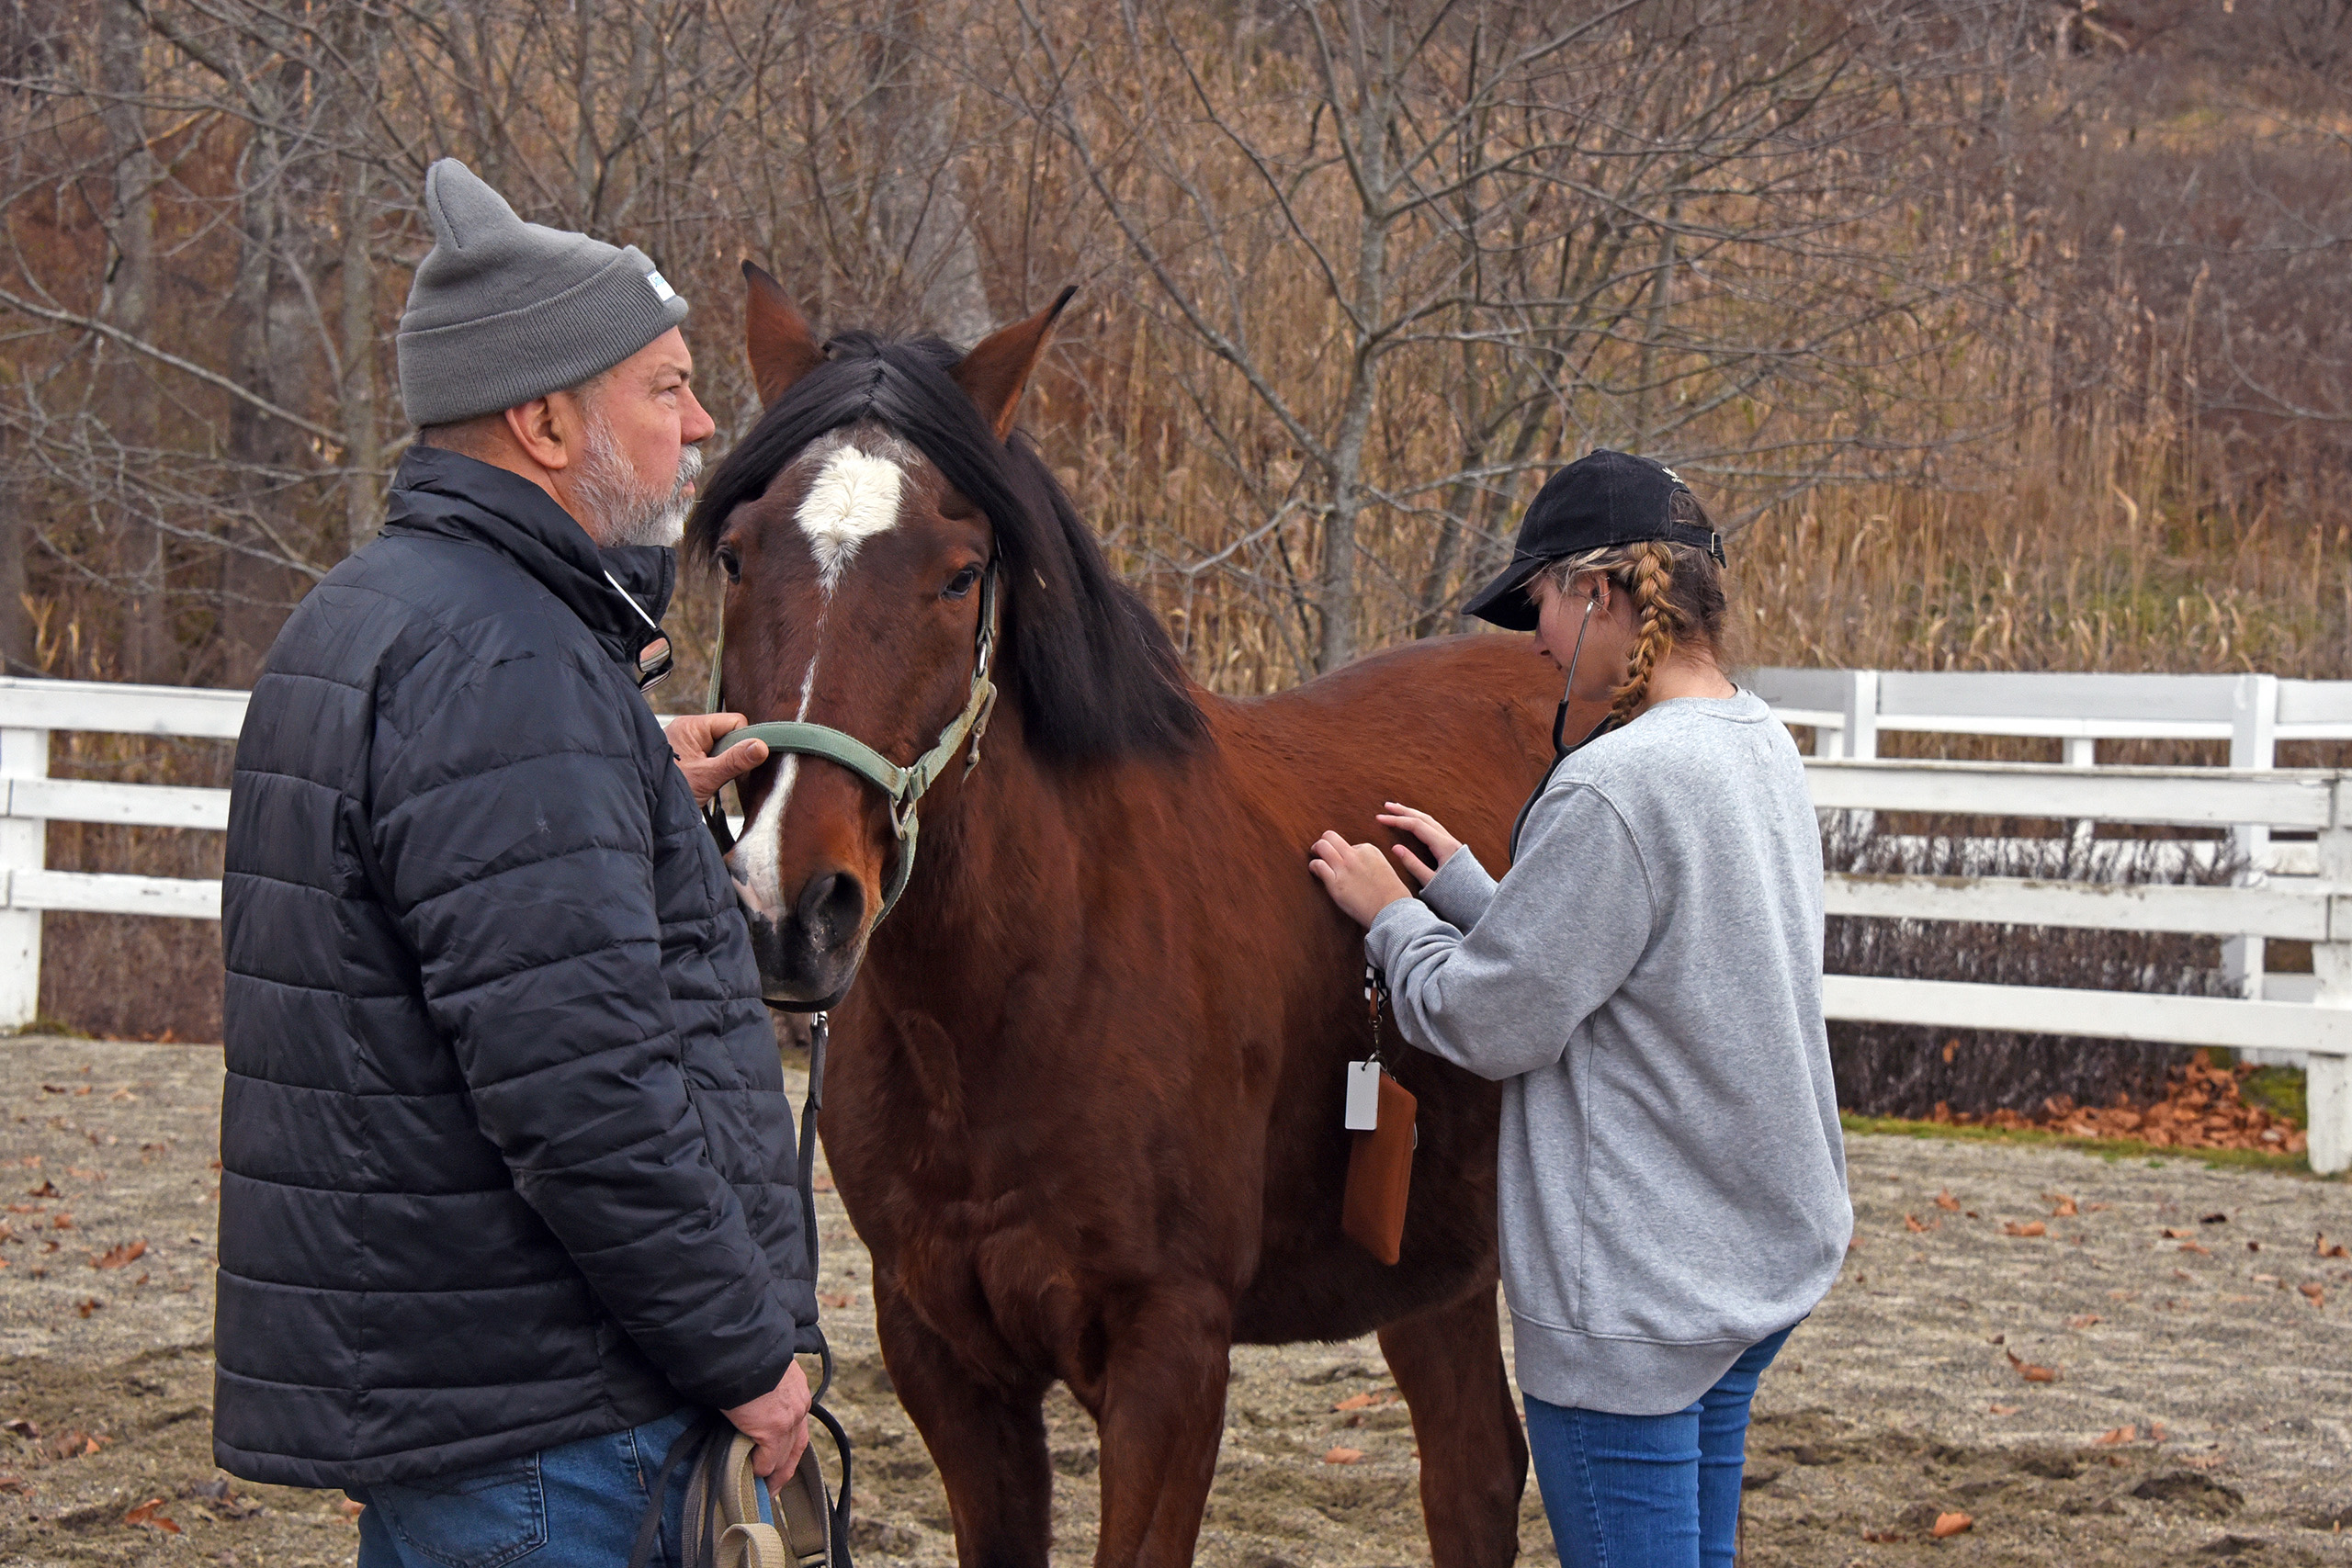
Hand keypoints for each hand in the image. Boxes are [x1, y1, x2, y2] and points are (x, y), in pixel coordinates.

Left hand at [667, 712, 767, 809]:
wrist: (647, 814)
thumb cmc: (667, 792)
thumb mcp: (706, 777)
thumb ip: (735, 761)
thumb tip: (761, 746)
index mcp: (691, 726)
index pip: (735, 721)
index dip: (743, 742)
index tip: (739, 763)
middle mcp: (688, 730)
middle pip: (729, 733)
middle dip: (733, 754)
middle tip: (722, 775)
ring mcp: (687, 744)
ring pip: (722, 747)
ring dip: (724, 764)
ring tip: (711, 781)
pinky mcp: (687, 757)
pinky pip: (712, 756)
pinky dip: (716, 770)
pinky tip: (708, 782)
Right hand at [721, 1358, 812, 1496]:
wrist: (738, 1348)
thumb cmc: (742, 1353)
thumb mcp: (760, 1368)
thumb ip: (761, 1387)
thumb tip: (747, 1399)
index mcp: (797, 1387)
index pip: (799, 1422)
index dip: (789, 1443)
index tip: (780, 1457)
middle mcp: (799, 1404)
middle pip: (798, 1446)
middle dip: (786, 1466)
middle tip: (774, 1485)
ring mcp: (789, 1419)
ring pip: (784, 1457)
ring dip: (773, 1474)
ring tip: (762, 1488)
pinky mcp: (772, 1430)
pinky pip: (767, 1459)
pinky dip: (759, 1469)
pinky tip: (749, 1474)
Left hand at [1308, 830, 1413, 928]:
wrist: (1392, 910)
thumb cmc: (1392, 895)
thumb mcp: (1384, 868)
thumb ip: (1369, 862)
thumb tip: (1358, 866)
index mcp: (1369, 850)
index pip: (1349, 845)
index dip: (1345, 854)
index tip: (1345, 863)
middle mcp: (1355, 855)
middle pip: (1330, 837)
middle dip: (1324, 842)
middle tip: (1320, 850)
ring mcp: (1344, 868)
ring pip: (1321, 846)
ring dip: (1316, 850)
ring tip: (1315, 856)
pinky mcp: (1335, 883)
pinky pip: (1318, 866)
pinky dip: (1314, 867)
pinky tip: (1315, 871)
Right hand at [1375, 802, 1460, 889]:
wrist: (1479, 901)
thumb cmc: (1455, 895)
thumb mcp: (1430, 882)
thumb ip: (1413, 864)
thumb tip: (1395, 847)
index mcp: (1443, 846)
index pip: (1415, 825)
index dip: (1396, 820)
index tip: (1380, 818)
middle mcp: (1449, 840)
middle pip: (1424, 818)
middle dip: (1404, 811)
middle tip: (1387, 806)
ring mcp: (1452, 843)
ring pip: (1430, 822)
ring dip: (1413, 814)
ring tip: (1399, 810)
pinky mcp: (1453, 848)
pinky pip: (1435, 828)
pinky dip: (1422, 822)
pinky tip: (1416, 823)